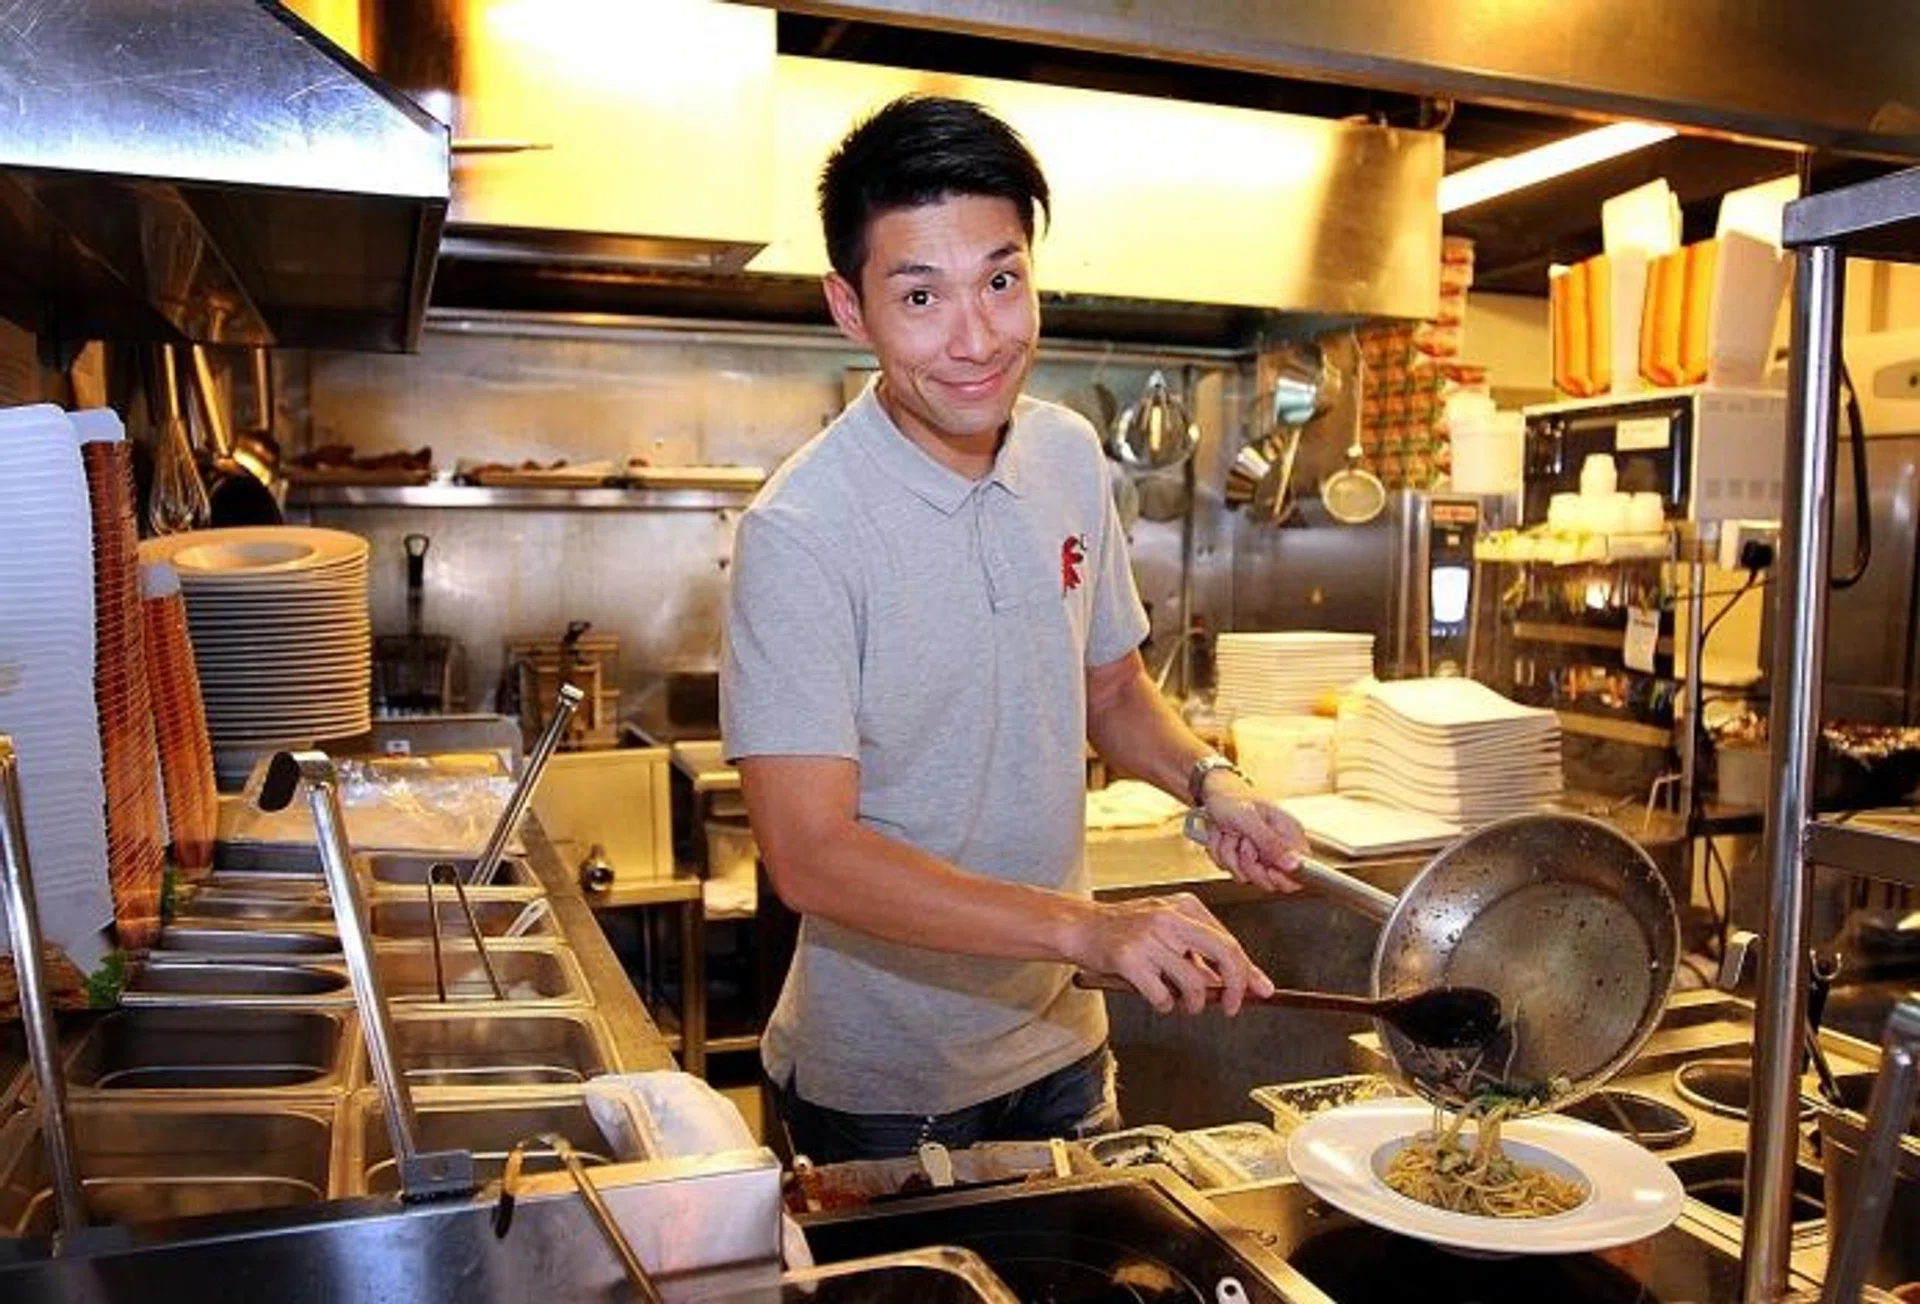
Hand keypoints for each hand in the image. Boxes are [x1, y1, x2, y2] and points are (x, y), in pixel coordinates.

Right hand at [1069, 893, 1273, 1014]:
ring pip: (1194, 983)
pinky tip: (1159, 999)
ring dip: (1194, 1004)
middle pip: (1224, 954)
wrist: (1080, 926)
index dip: (1249, 971)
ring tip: (1184, 1004)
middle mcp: (1170, 918)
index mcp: (1185, 906)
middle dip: (1235, 987)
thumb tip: (1239, 981)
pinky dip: (1166, 1005)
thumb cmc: (1124, 929)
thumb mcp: (1167, 928)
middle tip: (1232, 1006)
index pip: (1229, 941)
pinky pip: (1163, 996)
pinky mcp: (1130, 959)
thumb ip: (1201, 952)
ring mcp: (1150, 937)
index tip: (1260, 990)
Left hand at [1199, 776, 1306, 892]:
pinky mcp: (1243, 857)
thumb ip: (1272, 843)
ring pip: (1246, 876)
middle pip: (1270, 880)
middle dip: (1247, 863)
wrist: (1210, 792)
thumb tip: (1294, 864)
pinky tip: (1224, 837)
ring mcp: (1259, 853)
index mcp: (1289, 833)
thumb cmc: (1231, 797)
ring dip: (1230, 855)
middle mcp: (1277, 846)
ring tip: (1230, 834)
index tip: (1265, 865)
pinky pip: (1232, 870)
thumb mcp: (1250, 820)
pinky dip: (1221, 855)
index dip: (1282, 876)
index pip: (1300, 871)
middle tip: (1242, 841)